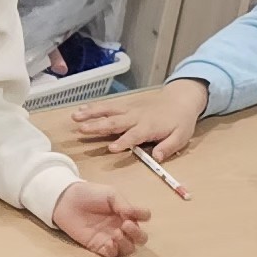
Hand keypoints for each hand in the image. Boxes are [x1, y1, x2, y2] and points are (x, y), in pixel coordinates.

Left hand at [51, 185, 149, 256]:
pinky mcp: (98, 246)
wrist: (68, 201)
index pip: (144, 217)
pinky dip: (114, 251)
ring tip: (116, 234)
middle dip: (137, 234)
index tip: (132, 212)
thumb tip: (133, 216)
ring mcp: (111, 238)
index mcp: (126, 212)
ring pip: (128, 249)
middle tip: (125, 225)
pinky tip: (108, 243)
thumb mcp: (111, 194)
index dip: (143, 216)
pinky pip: (112, 255)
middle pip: (140, 238)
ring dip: (126, 243)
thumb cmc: (90, 194)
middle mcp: (122, 226)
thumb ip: (124, 204)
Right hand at [74, 79, 206, 161]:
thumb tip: (157, 157)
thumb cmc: (180, 122)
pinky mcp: (126, 107)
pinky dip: (94, 107)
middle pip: (115, 122)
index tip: (111, 148)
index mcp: (149, 127)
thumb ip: (169, 147)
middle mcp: (136, 118)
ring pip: (108, 112)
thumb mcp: (181, 137)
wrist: (181, 99)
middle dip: (98, 126)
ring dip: (91, 114)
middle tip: (82, 129)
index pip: (134, 135)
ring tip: (75, 117)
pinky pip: (109, 107)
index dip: (123, 142)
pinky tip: (81, 109)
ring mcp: (129, 110)